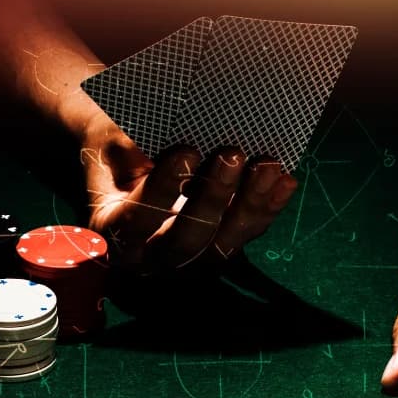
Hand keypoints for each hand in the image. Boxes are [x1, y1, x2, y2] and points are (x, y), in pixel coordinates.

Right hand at [78, 116, 297, 273]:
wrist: (128, 153)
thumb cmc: (115, 143)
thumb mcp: (111, 140)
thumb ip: (131, 148)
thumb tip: (173, 140)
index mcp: (111, 231)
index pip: (136, 219)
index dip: (162, 188)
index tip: (186, 150)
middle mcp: (149, 255)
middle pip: (185, 241)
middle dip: (213, 198)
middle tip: (231, 154)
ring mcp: (188, 257)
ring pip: (222, 245)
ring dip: (249, 205)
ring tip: (267, 166)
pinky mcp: (219, 247)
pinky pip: (246, 233)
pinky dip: (267, 207)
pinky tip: (285, 180)